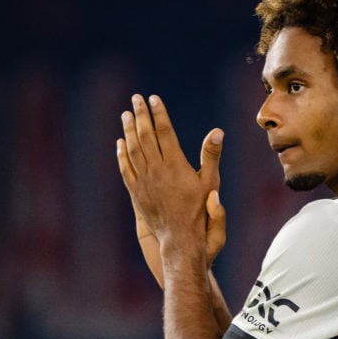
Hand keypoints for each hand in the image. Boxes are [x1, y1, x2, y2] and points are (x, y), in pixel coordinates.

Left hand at [116, 94, 224, 287]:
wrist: (181, 239)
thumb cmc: (200, 212)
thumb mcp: (210, 183)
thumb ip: (211, 156)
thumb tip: (217, 131)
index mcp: (176, 165)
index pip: (164, 131)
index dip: (159, 113)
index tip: (153, 98)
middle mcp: (157, 170)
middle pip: (146, 136)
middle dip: (140, 115)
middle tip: (136, 99)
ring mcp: (144, 182)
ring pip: (133, 150)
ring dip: (129, 131)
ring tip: (126, 115)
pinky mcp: (137, 193)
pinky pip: (126, 169)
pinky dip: (122, 155)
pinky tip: (120, 144)